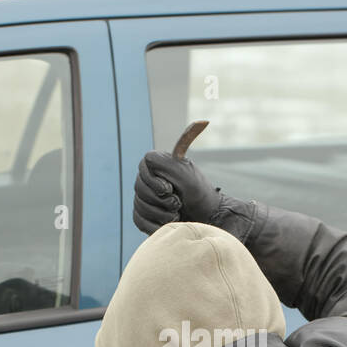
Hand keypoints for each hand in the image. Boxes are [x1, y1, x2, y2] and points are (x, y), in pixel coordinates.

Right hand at [132, 151, 255, 238]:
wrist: (206, 220)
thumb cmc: (199, 193)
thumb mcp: (187, 172)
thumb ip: (177, 152)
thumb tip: (202, 121)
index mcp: (157, 165)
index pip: (143, 168)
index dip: (154, 182)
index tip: (170, 188)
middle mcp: (148, 179)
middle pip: (139, 190)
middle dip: (161, 201)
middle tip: (178, 203)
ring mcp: (144, 198)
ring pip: (140, 207)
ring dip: (161, 214)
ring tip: (177, 215)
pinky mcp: (144, 216)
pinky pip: (139, 221)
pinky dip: (156, 225)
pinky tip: (170, 223)